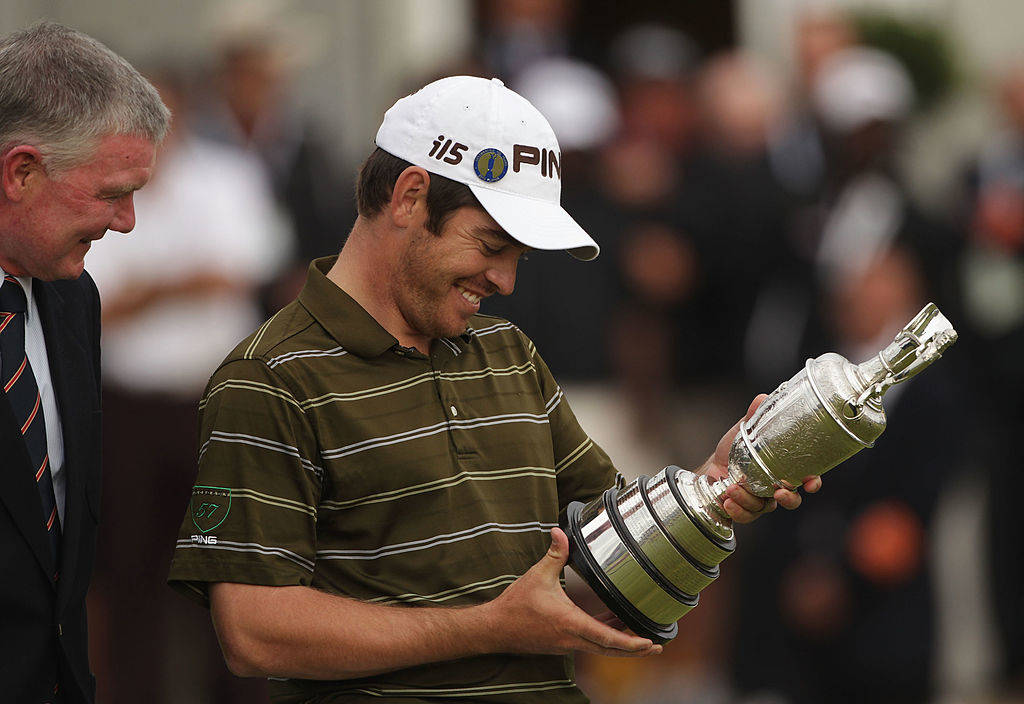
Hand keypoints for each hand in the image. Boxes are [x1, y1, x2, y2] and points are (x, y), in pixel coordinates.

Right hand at [482, 528, 661, 657]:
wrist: (495, 628)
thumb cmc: (516, 605)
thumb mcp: (538, 575)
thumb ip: (554, 554)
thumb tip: (559, 531)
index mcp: (570, 623)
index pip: (607, 637)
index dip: (630, 642)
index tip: (649, 643)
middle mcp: (572, 639)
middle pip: (610, 649)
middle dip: (634, 649)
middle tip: (655, 645)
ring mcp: (567, 644)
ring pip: (600, 648)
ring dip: (620, 643)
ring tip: (640, 635)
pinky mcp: (562, 644)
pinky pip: (589, 642)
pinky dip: (603, 636)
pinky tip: (610, 622)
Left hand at [698, 394, 822, 522]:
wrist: (712, 468)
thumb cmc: (734, 450)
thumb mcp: (744, 431)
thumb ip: (755, 417)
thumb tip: (762, 397)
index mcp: (784, 469)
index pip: (807, 478)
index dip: (813, 482)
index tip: (811, 482)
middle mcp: (776, 488)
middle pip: (792, 500)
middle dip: (789, 499)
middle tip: (778, 493)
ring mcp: (761, 501)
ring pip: (764, 508)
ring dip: (749, 499)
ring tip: (733, 488)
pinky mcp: (745, 510)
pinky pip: (746, 516)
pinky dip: (737, 510)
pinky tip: (727, 500)